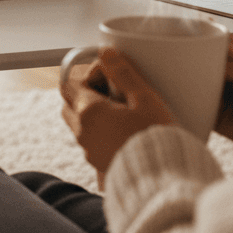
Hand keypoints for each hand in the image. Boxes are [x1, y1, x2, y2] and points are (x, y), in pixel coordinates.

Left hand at [60, 48, 176, 189]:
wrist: (164, 180)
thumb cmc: (157, 136)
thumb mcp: (144, 98)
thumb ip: (123, 73)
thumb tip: (106, 52)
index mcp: (88, 111)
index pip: (69, 84)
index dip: (87, 76)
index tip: (110, 79)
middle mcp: (82, 131)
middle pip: (69, 105)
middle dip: (85, 95)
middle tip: (114, 95)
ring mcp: (88, 150)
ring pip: (79, 124)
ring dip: (93, 115)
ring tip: (123, 114)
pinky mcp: (98, 164)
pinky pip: (91, 142)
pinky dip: (100, 133)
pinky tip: (125, 133)